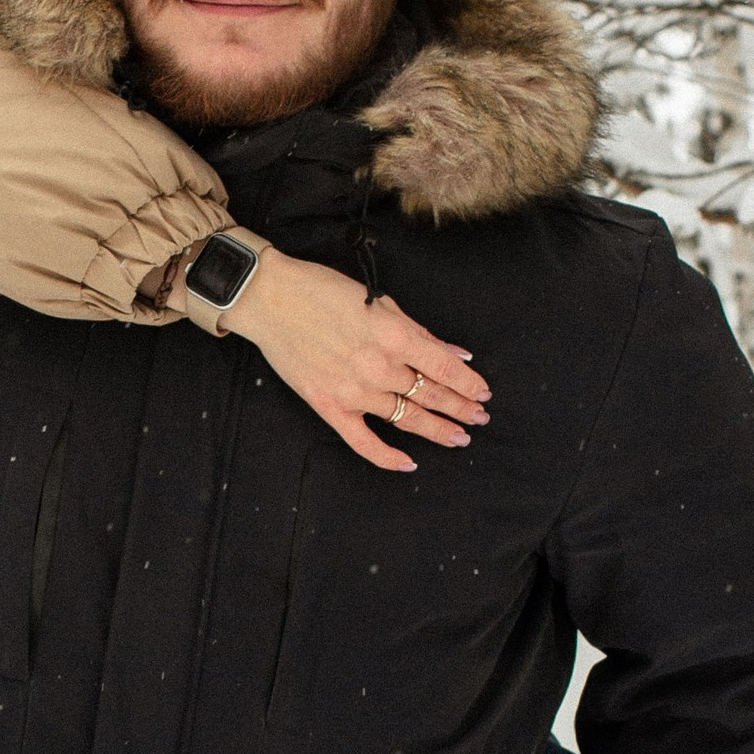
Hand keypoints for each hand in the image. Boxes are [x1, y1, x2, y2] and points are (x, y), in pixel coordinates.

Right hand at [225, 249, 487, 475]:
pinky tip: (408, 463)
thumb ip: (419, 332)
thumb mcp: (379, 301)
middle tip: (479, 419)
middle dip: (461, 408)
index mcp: (395, 335)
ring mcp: (354, 391)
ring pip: (407, 418)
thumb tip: (455, 354)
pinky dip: (387, 456)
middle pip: (432, 395)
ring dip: (437, 430)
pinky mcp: (330, 406)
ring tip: (458, 438)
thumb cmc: (322, 291)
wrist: (271, 301)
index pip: (445, 368)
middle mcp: (379, 367)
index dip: (469, 384)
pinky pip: (364, 441)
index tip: (483, 393)